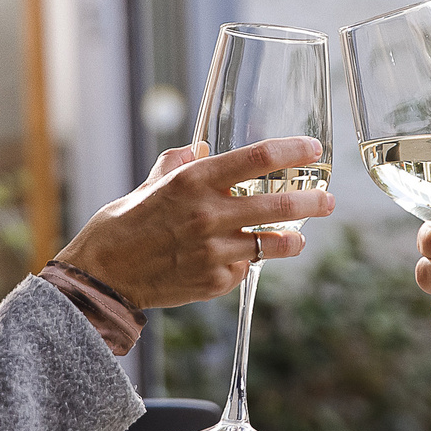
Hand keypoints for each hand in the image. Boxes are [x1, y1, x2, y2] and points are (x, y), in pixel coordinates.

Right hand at [58, 138, 333, 310]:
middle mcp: (209, 214)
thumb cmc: (123, 224)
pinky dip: (246, 262)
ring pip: (272, 242)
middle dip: (312, 202)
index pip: (257, 158)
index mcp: (194, 181)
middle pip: (279, 203)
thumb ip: (179, 164)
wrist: (103, 276)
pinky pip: (244, 267)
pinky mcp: (214, 281)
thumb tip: (200, 148)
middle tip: (328, 201)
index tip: (314, 149)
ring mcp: (214, 251)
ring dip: (291, 239)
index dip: (293, 151)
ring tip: (299, 239)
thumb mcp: (150, 184)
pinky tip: (241, 259)